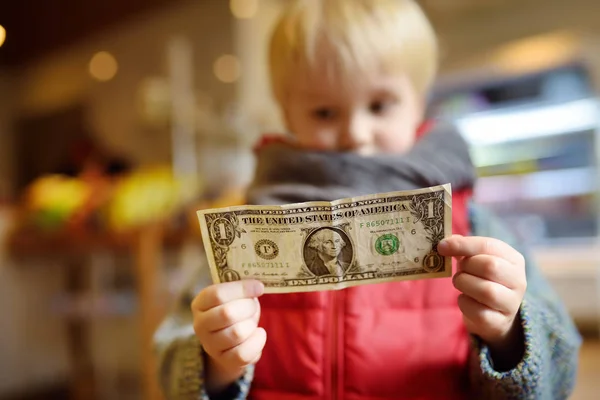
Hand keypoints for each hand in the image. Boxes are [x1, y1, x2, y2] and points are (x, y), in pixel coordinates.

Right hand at [191, 280, 265, 391]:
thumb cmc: (235, 310)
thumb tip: (257, 286)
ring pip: (237, 333)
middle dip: (248, 307)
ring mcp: (210, 345)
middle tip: (253, 306)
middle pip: (227, 313)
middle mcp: (200, 325)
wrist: (230, 341)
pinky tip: (259, 333)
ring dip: (251, 324)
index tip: (259, 287)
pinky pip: (243, 353)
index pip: (217, 294)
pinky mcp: (224, 360)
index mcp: (200, 303)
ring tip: (252, 321)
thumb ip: (242, 288)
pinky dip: (257, 342)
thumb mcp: (234, 296)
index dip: (241, 289)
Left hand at [438, 235, 526, 366]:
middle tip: (459, 270)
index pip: (489, 245)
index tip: (442, 246)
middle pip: (490, 266)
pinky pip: (478, 312)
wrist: (493, 315)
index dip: (463, 244)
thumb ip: (463, 248)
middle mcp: (518, 281)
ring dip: (464, 284)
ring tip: (460, 283)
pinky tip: (465, 299)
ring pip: (486, 290)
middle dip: (466, 266)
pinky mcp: (500, 322)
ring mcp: (511, 303)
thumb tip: (445, 242)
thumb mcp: (477, 260)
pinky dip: (464, 303)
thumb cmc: (482, 280)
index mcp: (514, 260)